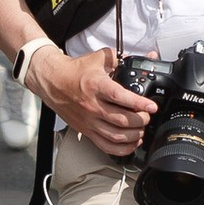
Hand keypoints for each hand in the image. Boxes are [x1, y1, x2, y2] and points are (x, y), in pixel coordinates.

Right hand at [30, 42, 159, 158]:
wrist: (52, 81)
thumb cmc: (74, 72)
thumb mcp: (98, 59)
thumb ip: (121, 58)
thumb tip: (146, 55)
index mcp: (96, 86)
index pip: (120, 97)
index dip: (139, 103)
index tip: (152, 106)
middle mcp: (92, 106)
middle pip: (122, 120)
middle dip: (141, 120)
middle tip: (147, 116)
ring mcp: (89, 121)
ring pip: (116, 136)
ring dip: (134, 135)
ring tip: (141, 128)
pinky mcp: (86, 131)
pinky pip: (106, 146)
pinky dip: (122, 148)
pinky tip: (131, 142)